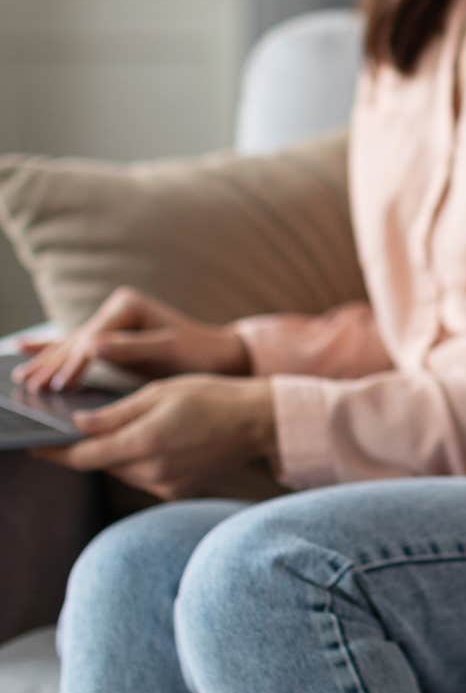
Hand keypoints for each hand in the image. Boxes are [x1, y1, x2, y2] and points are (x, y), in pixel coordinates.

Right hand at [11, 286, 249, 393]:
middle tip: (26, 385)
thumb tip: (92, 345)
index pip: (92, 339)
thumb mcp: (170, 350)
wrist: (219, 354)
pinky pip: (76, 346)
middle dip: (51, 364)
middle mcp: (115, 310)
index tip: (58, 384)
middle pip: (75, 340)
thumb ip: (133, 348)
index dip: (73, 363)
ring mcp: (111, 324)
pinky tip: (25, 348)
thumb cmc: (200, 352)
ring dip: (45, 362)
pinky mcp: (111, 339)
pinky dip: (52, 351)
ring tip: (19, 376)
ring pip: (71, 345)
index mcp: (127, 307)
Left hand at [30, 375, 277, 500]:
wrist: (261, 422)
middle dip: (87, 447)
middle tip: (77, 426)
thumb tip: (77, 424)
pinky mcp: (178, 490)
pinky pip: (143, 477)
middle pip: (100, 464)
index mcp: (144, 443)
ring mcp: (166, 485)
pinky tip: (153, 440)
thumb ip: (115, 413)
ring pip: (120, 470)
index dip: (53, 452)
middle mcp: (152, 471)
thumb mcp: (160, 392)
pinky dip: (138, 460)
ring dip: (114, 453)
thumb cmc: (213, 396)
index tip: (33, 445)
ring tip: (121, 429)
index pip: (82, 456)